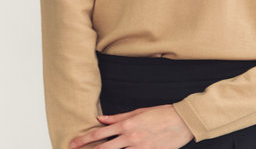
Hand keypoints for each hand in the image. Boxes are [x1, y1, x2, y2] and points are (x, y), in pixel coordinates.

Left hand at [69, 104, 194, 147]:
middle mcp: (130, 138)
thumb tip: (100, 118)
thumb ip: (118, 117)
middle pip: (104, 148)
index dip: (85, 139)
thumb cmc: (161, 113)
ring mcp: (139, 148)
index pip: (100, 133)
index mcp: (127, 124)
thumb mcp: (138, 111)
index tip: (73, 143)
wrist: (182, 121)